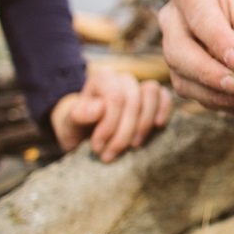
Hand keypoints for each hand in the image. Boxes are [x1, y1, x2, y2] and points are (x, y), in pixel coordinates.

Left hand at [49, 68, 171, 162]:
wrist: (85, 132)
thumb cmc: (77, 127)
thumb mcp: (68, 125)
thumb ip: (78, 115)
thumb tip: (99, 108)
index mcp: (101, 79)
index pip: (115, 98)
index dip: (109, 125)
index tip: (97, 147)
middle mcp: (122, 79)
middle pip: (134, 100)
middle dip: (124, 132)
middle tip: (110, 154)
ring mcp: (139, 86)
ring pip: (152, 94)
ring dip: (144, 124)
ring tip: (132, 146)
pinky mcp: (153, 97)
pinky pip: (165, 96)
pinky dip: (163, 110)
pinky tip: (157, 127)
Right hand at [158, 0, 233, 111]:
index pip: (198, 16)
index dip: (217, 41)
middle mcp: (173, 18)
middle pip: (179, 51)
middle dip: (211, 74)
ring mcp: (174, 48)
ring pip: (184, 78)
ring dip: (218, 95)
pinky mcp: (183, 74)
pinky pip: (195, 94)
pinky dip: (222, 102)